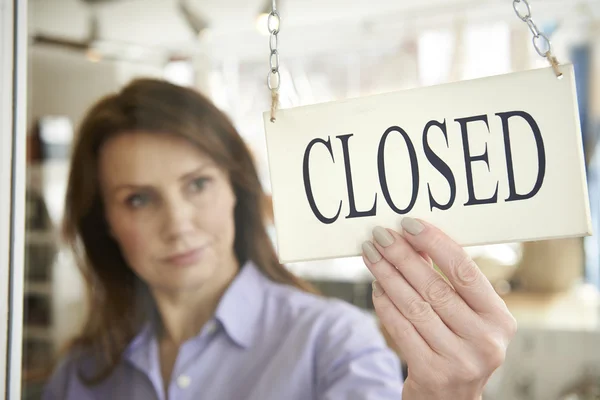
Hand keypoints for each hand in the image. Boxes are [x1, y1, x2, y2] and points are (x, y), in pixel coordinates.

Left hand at [362, 218, 516, 399]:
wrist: (450, 399)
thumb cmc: (458, 347)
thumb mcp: (468, 317)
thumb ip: (450, 283)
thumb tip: (416, 240)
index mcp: (499, 319)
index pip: (464, 271)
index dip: (435, 244)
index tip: (409, 225)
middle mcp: (485, 340)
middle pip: (435, 286)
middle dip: (402, 256)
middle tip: (380, 236)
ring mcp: (459, 360)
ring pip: (414, 306)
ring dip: (387, 275)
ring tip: (371, 256)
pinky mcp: (432, 373)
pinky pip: (401, 328)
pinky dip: (385, 304)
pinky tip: (376, 286)